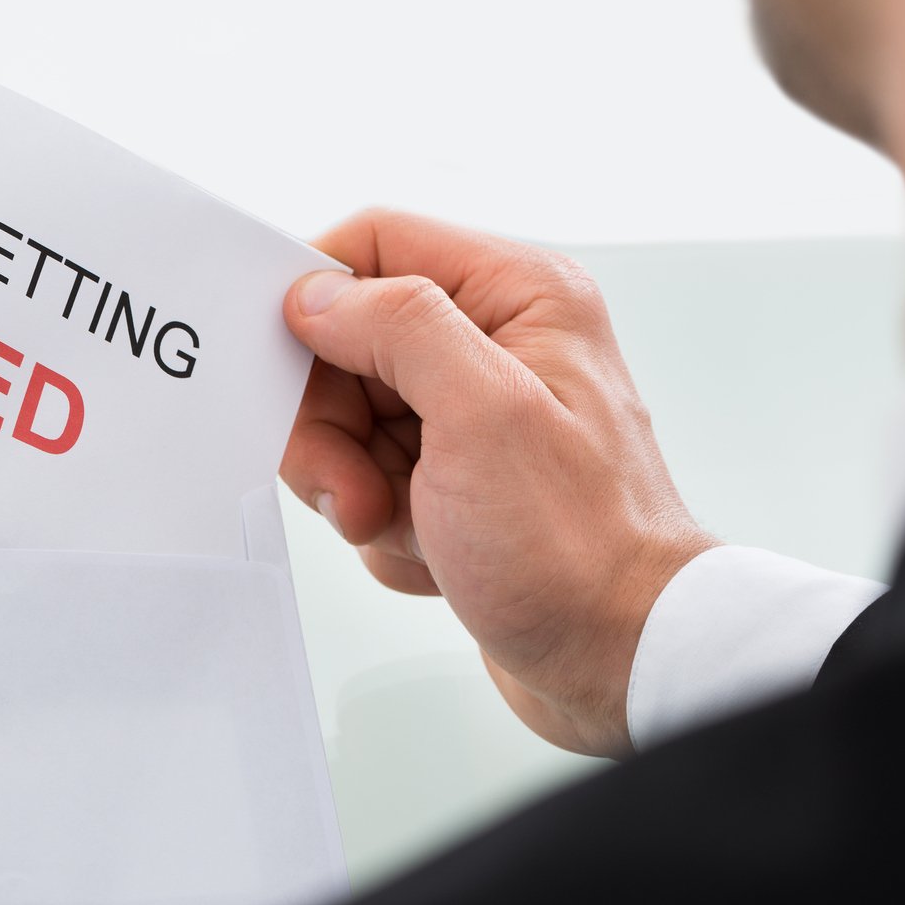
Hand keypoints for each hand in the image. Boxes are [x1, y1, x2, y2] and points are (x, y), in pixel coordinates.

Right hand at [280, 210, 717, 756]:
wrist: (622, 660)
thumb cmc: (577, 548)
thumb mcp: (481, 413)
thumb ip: (397, 327)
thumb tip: (317, 292)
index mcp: (518, 297)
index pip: (374, 244)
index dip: (312, 298)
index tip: (282, 364)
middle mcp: (497, 344)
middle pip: (346, 342)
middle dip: (329, 423)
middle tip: (355, 484)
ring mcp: (473, 416)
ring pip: (345, 419)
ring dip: (351, 482)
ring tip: (400, 524)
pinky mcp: (455, 480)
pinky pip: (367, 479)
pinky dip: (379, 524)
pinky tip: (431, 551)